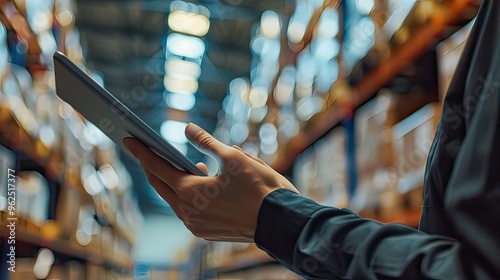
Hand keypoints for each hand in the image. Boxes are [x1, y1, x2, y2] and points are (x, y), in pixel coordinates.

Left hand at [123, 123, 298, 241]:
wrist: (280, 221)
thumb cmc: (260, 188)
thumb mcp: (234, 158)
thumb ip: (207, 142)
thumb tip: (188, 128)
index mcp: (190, 191)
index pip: (157, 167)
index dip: (142, 152)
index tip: (129, 140)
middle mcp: (188, 212)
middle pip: (161, 185)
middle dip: (152, 166)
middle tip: (144, 150)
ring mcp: (197, 225)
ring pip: (176, 199)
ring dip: (173, 181)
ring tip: (176, 163)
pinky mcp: (207, 232)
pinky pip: (189, 210)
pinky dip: (188, 195)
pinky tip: (198, 181)